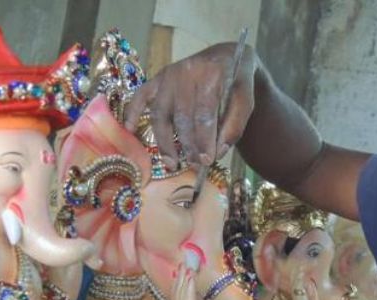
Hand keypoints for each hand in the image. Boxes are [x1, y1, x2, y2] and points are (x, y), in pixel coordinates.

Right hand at [123, 43, 257, 168]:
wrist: (226, 57)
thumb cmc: (237, 82)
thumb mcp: (246, 99)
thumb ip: (234, 125)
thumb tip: (217, 152)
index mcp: (211, 73)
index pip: (204, 112)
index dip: (205, 139)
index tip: (207, 160)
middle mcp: (186, 72)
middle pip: (182, 116)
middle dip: (188, 145)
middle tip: (194, 165)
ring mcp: (168, 75)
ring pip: (161, 113)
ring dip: (165, 141)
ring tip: (172, 162)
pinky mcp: (157, 78)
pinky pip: (140, 97)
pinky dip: (132, 112)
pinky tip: (130, 130)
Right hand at [173, 263, 216, 299]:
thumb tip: (200, 297)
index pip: (181, 293)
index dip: (182, 281)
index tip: (183, 270)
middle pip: (179, 289)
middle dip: (181, 276)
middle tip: (182, 264)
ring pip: (182, 290)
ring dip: (183, 278)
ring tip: (185, 266)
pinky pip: (188, 296)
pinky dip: (188, 285)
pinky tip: (190, 276)